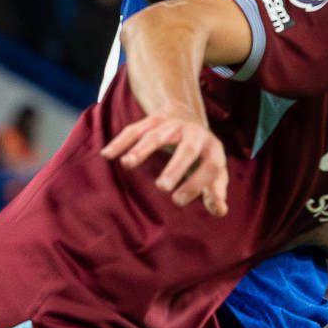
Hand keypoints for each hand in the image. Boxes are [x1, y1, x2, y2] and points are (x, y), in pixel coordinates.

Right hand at [101, 111, 228, 214]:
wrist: (188, 116)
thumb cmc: (201, 156)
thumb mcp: (213, 172)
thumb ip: (216, 193)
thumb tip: (220, 211)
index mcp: (213, 149)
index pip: (211, 166)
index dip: (197, 183)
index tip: (178, 200)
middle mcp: (195, 133)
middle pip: (187, 149)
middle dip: (175, 168)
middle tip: (162, 187)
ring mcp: (173, 124)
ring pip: (157, 136)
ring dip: (142, 149)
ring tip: (127, 165)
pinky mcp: (153, 120)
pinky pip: (135, 129)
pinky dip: (121, 141)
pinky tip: (107, 155)